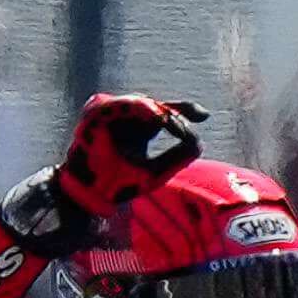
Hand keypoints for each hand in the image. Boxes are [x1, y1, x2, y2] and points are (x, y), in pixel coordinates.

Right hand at [54, 93, 205, 224]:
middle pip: (155, 104)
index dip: (185, 109)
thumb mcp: (156, 171)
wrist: (93, 195)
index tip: (204, 115)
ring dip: (158, 112)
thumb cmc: (120, 184)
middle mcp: (125, 117)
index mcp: (139, 128)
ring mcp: (110, 113)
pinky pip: (121, 105)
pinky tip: (155, 117)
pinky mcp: (96, 112)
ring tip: (173, 125)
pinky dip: (139, 109)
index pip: (164, 113)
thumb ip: (177, 156)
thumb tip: (198, 141)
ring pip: (139, 102)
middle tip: (187, 125)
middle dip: (174, 110)